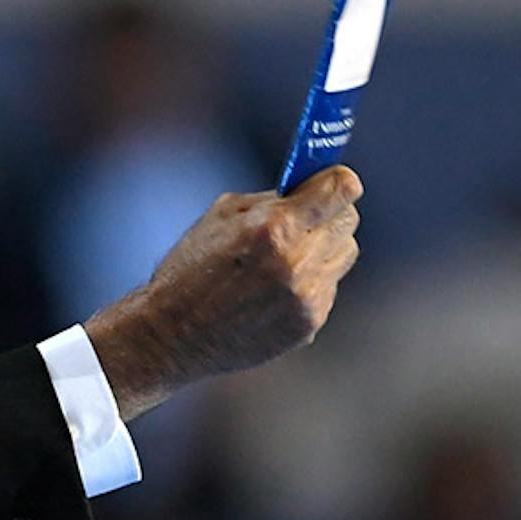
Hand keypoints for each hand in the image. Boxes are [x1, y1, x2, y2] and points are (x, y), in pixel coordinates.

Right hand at [84, 165, 362, 420]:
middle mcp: (298, 262)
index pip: (343, 189)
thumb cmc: (189, 270)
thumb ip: (272, 200)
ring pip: (344, 254)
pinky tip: (274, 291)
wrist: (172, 338)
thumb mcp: (222, 216)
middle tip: (306, 218)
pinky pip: (328, 288)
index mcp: (274, 227)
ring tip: (286, 258)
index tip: (328, 184)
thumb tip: (309, 189)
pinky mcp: (308, 324)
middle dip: (329, 213)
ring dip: (323, 248)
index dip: (336, 181)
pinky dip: (310, 283)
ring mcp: (307, 297)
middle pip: (348, 220)